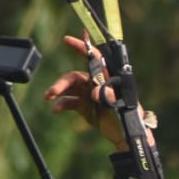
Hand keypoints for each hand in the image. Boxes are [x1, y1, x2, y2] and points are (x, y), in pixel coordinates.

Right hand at [41, 34, 128, 151]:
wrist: (127, 137)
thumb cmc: (130, 118)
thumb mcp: (122, 106)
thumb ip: (109, 96)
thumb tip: (94, 92)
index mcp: (108, 78)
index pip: (94, 59)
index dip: (82, 47)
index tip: (67, 40)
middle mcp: (96, 84)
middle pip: (75, 77)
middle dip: (63, 82)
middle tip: (52, 91)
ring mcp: (89, 95)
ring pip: (70, 89)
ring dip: (58, 91)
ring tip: (48, 98)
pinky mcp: (85, 107)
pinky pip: (70, 103)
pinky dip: (61, 105)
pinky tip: (56, 110)